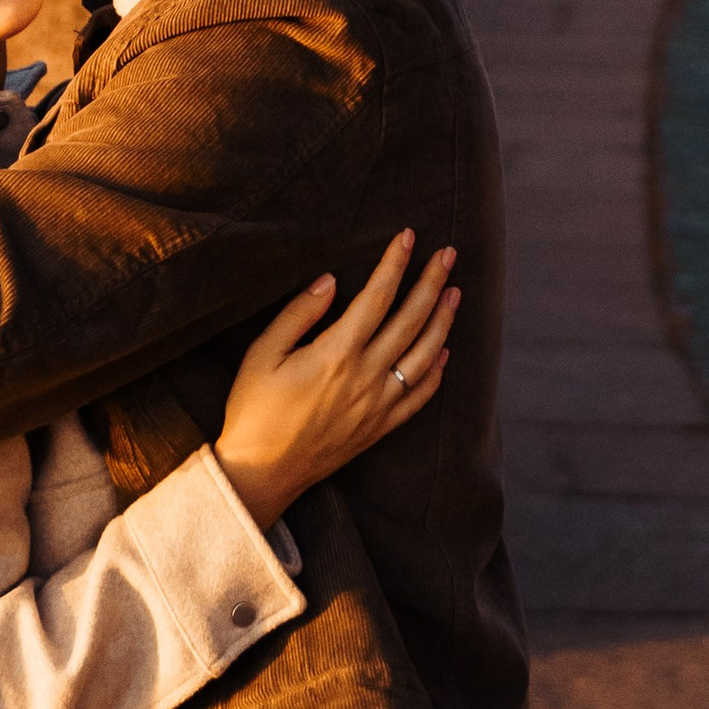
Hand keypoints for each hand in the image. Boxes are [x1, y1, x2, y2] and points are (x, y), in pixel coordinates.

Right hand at [214, 235, 459, 531]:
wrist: (261, 473)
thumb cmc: (254, 410)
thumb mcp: (262, 354)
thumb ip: (298, 314)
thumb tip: (330, 280)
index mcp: (336, 354)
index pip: (377, 297)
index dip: (395, 263)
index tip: (408, 236)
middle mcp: (366, 377)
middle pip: (411, 320)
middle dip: (432, 282)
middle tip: (448, 255)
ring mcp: (378, 405)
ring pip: (425, 355)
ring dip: (443, 321)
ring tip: (454, 293)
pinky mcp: (380, 428)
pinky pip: (419, 396)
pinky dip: (437, 371)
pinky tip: (444, 352)